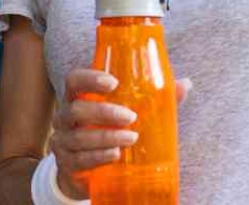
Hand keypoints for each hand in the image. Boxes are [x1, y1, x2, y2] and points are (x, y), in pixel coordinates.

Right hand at [51, 70, 192, 198]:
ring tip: (130, 138)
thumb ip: (154, 98)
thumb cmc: (109, 130)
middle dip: (104, 112)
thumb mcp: (128, 112)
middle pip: (77, 109)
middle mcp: (65, 116)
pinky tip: (115, 155)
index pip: (74, 79)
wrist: (88, 169)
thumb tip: (185, 84)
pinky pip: (79, 159)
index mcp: (78, 97)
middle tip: (131, 116)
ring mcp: (63, 141)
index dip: (90, 78)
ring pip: (78, 137)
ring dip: (105, 137)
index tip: (113, 83)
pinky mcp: (67, 164)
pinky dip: (98, 157)